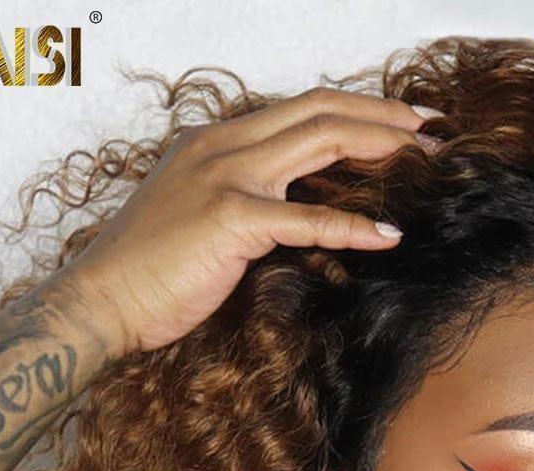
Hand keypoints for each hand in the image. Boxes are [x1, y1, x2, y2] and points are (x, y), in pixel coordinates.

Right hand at [63, 87, 442, 354]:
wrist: (102, 299)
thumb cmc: (151, 268)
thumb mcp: (203, 217)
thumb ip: (249, 200)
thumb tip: (296, 208)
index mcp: (218, 140)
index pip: (302, 108)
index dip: (357, 109)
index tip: (401, 122)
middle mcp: (224, 144)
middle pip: (320, 109)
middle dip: (383, 114)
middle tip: (432, 127)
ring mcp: (226, 175)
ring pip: (320, 140)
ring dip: (381, 145)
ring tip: (427, 157)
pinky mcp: (230, 218)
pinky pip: (305, 218)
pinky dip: (352, 226)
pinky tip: (388, 236)